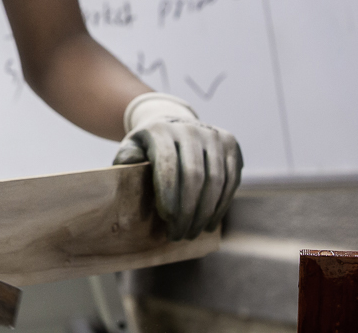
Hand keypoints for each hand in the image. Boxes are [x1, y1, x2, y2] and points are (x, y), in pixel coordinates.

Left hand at [113, 92, 241, 240]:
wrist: (173, 122)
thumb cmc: (148, 144)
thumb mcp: (132, 147)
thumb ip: (126, 158)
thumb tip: (127, 167)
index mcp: (161, 130)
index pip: (168, 163)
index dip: (168, 193)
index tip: (166, 219)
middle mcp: (189, 129)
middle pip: (194, 175)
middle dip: (187, 210)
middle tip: (178, 234)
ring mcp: (213, 135)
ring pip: (215, 180)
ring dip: (205, 212)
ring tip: (193, 233)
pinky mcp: (230, 143)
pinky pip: (231, 178)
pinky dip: (222, 204)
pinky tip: (210, 222)